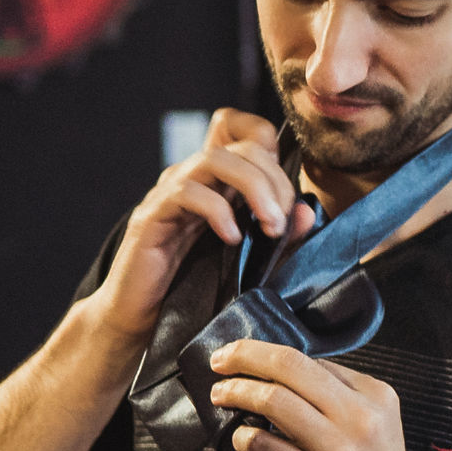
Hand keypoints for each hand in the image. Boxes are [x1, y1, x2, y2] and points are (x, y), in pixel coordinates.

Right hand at [88, 110, 314, 343]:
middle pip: (243, 147)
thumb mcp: (252, 258)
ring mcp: (170, 192)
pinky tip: (232, 239)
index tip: (287, 196)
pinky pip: (186, 193)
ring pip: (215, 158)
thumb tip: (307, 212)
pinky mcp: (151, 215)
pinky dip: (218, 211)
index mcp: (221, 180)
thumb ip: (281, 235)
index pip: (244, 130)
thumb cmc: (197, 287)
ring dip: (254, 188)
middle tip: (281, 224)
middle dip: (275, 182)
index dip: (271, 145)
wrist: (144, 320)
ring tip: (268, 228)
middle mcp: (195, 177)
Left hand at [210, 339, 437, 450]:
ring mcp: (336, 450)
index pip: (314, 360)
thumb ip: (340, 401)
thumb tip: (284, 380)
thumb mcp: (377, 426)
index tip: (248, 356)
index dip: (271, 354)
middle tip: (222, 361)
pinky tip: (242, 439)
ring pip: (272, 400)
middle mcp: (359, 418)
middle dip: (246, 356)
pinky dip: (243, 436)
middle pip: (290, 366)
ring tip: (222, 395)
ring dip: (236, 392)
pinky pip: (262, 445)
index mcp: (377, 397)